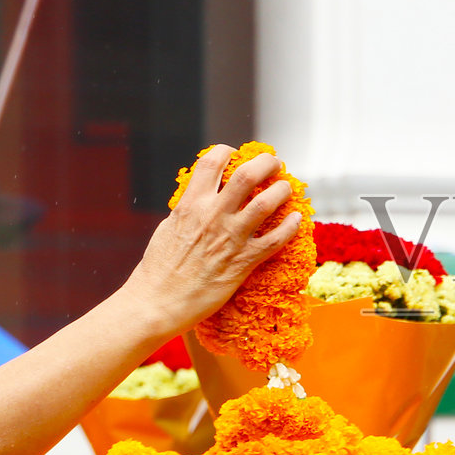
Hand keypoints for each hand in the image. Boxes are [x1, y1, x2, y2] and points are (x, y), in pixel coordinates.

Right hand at [122, 145, 302, 335]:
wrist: (157, 302)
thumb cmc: (158, 269)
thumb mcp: (168, 228)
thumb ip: (187, 211)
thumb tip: (197, 200)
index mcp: (190, 205)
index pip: (212, 162)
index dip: (227, 152)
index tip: (237, 154)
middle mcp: (213, 216)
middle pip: (247, 175)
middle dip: (266, 163)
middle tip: (274, 164)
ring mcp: (230, 238)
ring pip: (267, 203)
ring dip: (282, 191)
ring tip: (286, 188)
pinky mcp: (243, 262)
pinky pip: (275, 240)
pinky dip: (290, 227)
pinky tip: (297, 219)